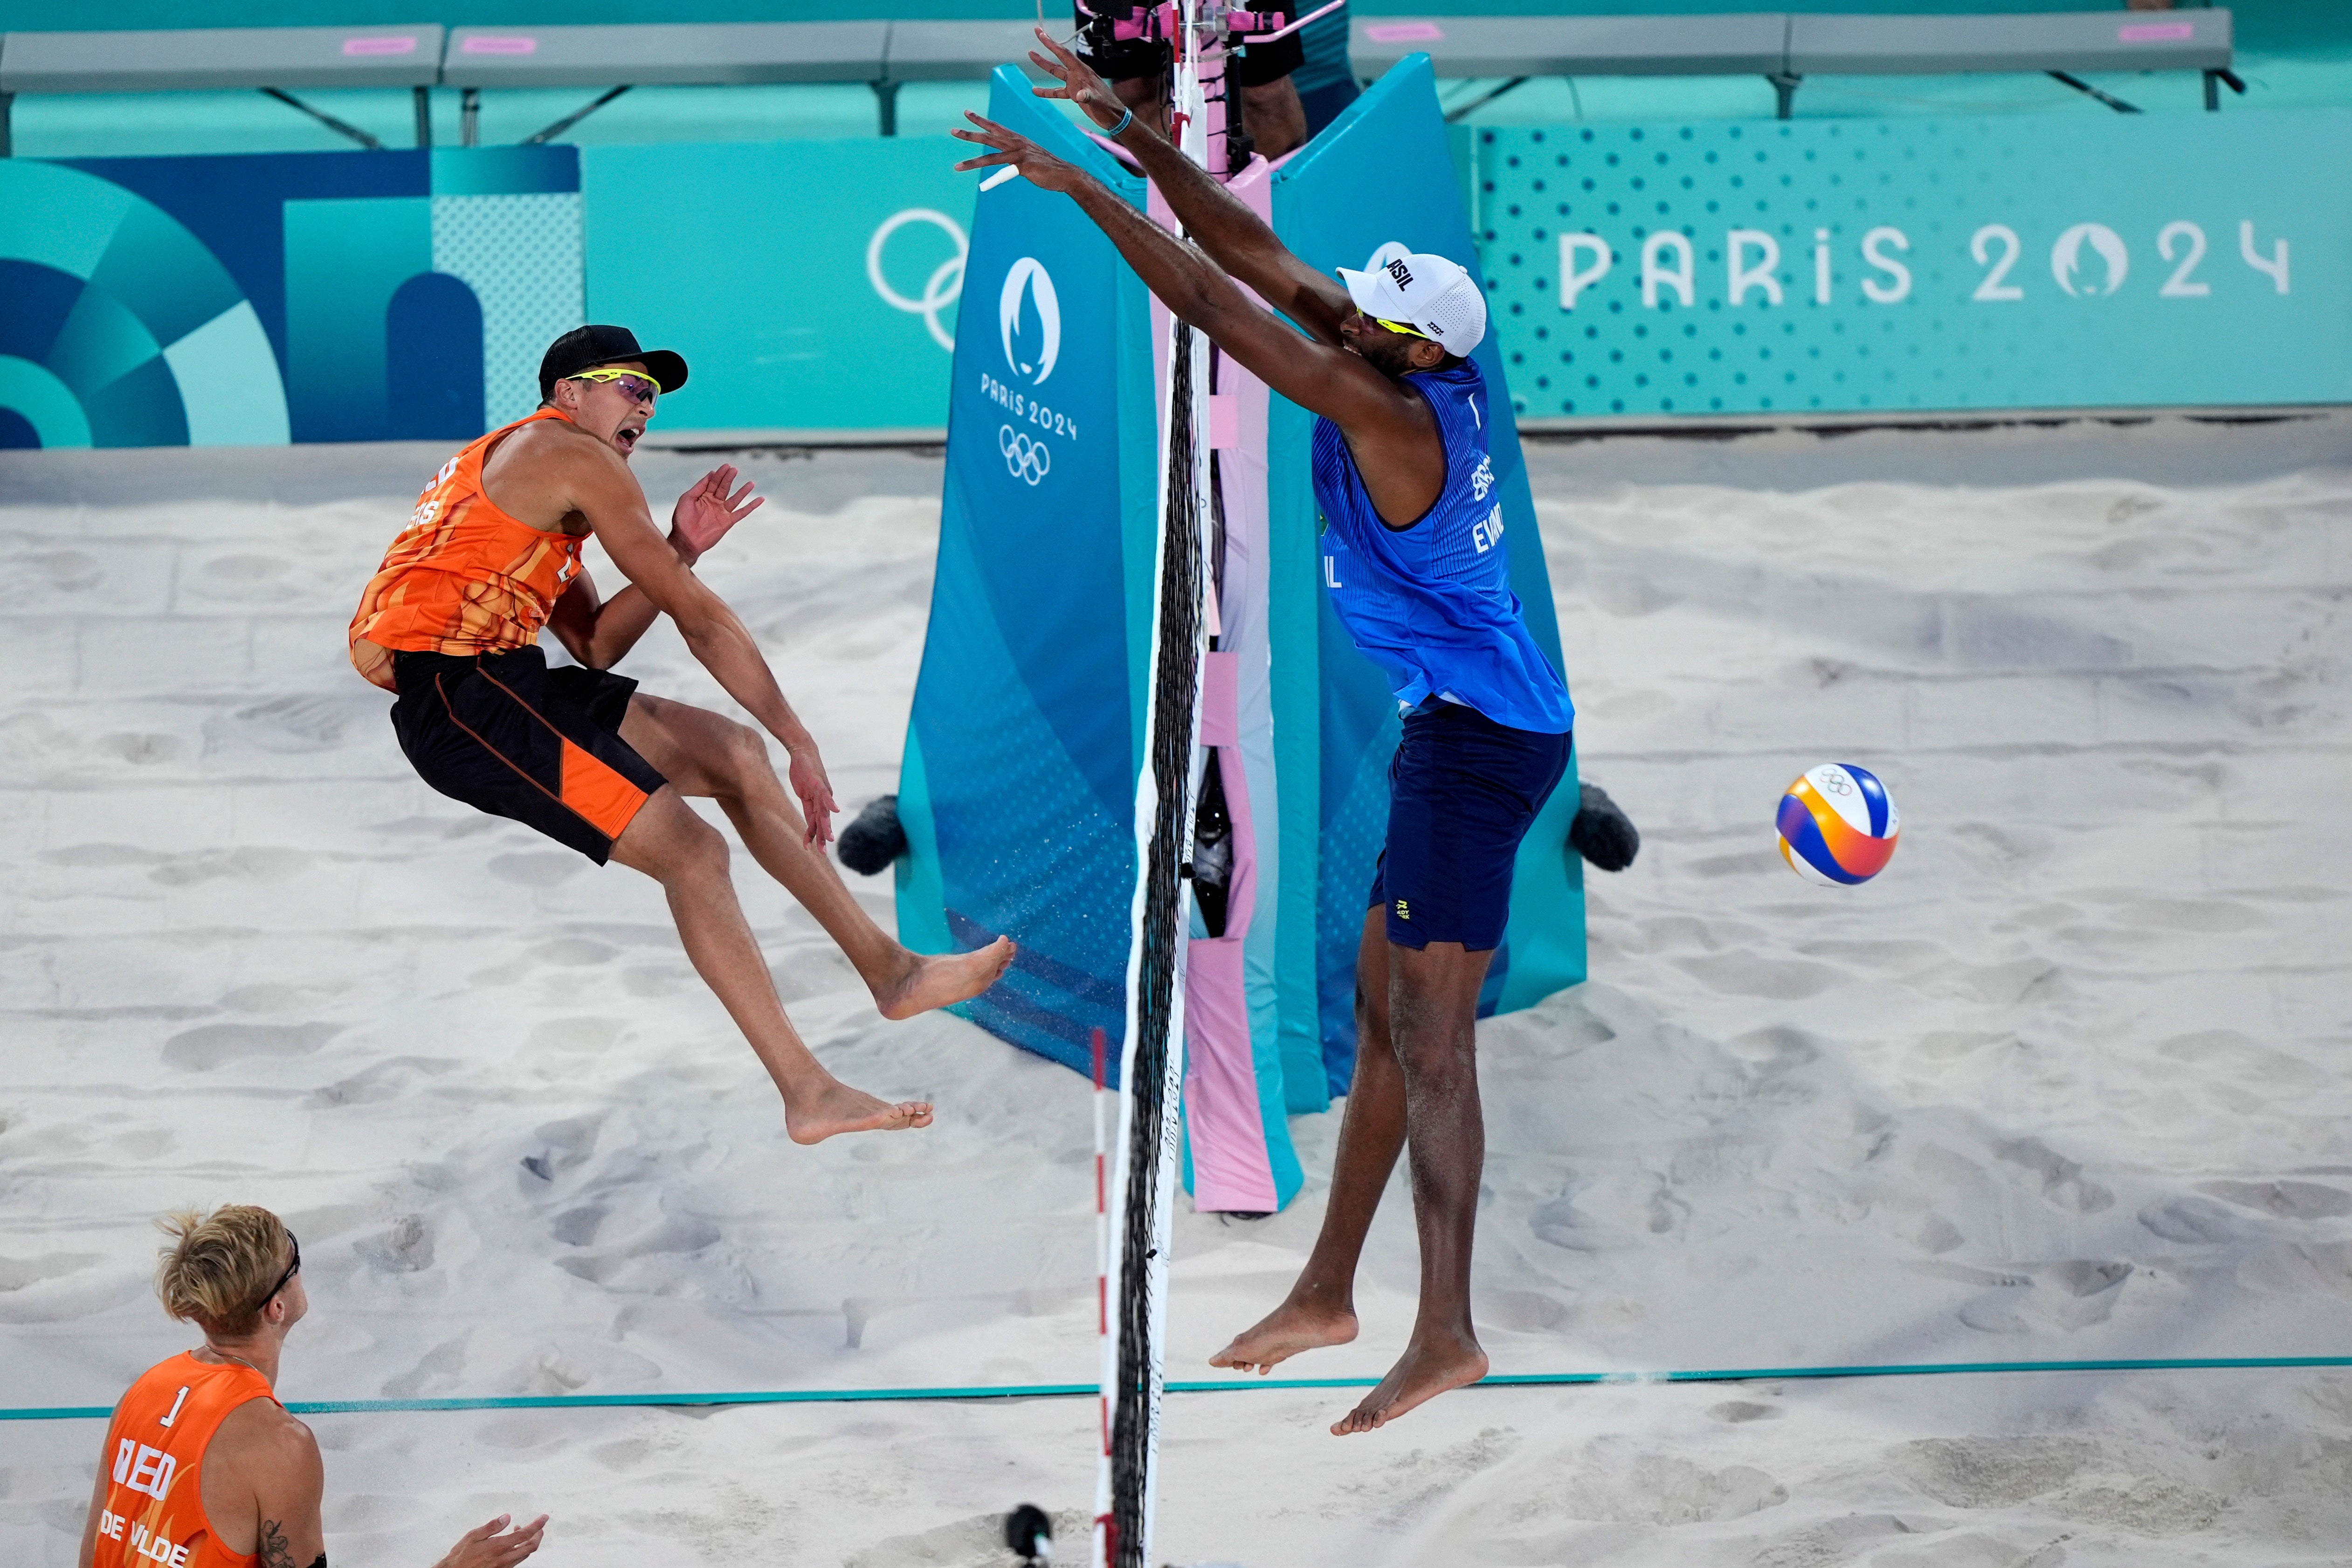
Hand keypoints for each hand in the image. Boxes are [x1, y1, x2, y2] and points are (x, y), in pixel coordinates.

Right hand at [434, 1513, 546, 1567]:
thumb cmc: (460, 1557)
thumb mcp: (473, 1536)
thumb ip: (492, 1526)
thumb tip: (506, 1517)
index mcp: (499, 1547)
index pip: (525, 1535)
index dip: (537, 1525)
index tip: (543, 1518)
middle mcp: (504, 1558)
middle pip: (531, 1547)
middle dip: (538, 1535)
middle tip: (538, 1526)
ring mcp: (504, 1566)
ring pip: (524, 1555)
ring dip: (528, 1542)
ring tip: (520, 1531)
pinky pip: (517, 1561)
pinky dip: (520, 1550)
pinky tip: (512, 1545)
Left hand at [670, 464, 762, 565]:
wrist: (685, 540)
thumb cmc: (682, 520)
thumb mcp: (687, 499)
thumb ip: (699, 487)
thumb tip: (711, 474)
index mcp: (703, 496)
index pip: (713, 482)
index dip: (719, 474)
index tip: (726, 466)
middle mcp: (714, 502)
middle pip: (724, 488)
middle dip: (729, 478)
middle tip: (734, 469)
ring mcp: (721, 512)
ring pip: (735, 499)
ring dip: (743, 491)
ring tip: (751, 483)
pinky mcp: (728, 522)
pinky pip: (742, 513)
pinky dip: (751, 506)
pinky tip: (760, 499)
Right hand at [786, 742, 839, 849]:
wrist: (803, 752)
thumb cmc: (803, 771)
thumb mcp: (803, 791)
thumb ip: (807, 803)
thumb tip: (808, 815)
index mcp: (817, 803)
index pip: (815, 823)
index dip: (813, 836)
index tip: (810, 849)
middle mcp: (822, 799)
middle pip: (822, 821)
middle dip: (822, 837)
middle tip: (823, 852)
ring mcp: (821, 791)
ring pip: (824, 812)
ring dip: (826, 825)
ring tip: (829, 839)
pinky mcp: (818, 782)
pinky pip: (825, 794)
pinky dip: (830, 803)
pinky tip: (835, 810)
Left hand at [952, 112, 1087, 194]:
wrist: (1067, 174)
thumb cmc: (1049, 167)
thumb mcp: (1030, 158)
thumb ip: (1017, 157)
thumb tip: (1010, 162)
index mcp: (1018, 139)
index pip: (996, 127)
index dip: (981, 120)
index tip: (966, 113)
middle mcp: (1017, 143)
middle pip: (989, 137)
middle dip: (970, 134)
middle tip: (952, 130)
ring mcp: (1019, 154)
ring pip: (990, 157)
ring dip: (972, 162)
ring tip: (956, 166)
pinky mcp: (1023, 166)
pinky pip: (1003, 174)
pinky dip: (992, 182)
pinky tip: (982, 188)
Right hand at [1025, 25, 1132, 133]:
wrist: (1112, 117)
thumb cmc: (1107, 106)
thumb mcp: (1098, 101)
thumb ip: (1088, 96)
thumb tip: (1079, 95)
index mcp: (1082, 72)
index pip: (1064, 54)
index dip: (1052, 44)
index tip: (1041, 33)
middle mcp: (1077, 75)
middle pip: (1059, 58)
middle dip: (1047, 46)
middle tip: (1038, 33)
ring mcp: (1075, 84)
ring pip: (1056, 72)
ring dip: (1044, 64)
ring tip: (1031, 54)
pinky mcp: (1074, 95)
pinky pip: (1057, 91)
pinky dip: (1046, 91)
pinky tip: (1035, 90)